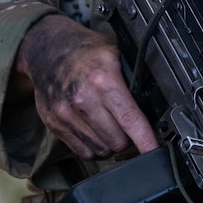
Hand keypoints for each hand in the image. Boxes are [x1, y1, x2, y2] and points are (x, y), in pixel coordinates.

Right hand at [13, 14, 157, 159]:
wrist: (46, 50)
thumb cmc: (84, 52)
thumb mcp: (115, 54)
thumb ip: (133, 80)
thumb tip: (156, 105)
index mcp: (102, 80)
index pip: (130, 119)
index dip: (146, 140)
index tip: (156, 153)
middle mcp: (83, 99)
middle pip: (118, 141)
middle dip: (127, 137)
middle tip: (124, 123)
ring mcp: (66, 114)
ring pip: (102, 150)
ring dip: (110, 142)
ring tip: (107, 123)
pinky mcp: (55, 125)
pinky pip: (83, 151)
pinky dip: (93, 146)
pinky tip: (93, 128)